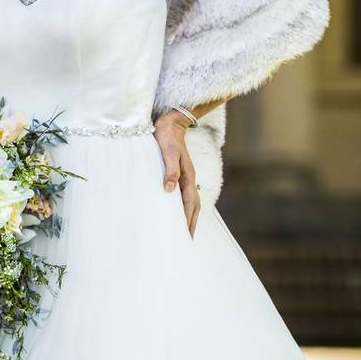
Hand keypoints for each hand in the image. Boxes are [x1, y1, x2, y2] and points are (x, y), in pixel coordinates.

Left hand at [154, 111, 200, 239]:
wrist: (170, 121)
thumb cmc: (166, 137)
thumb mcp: (167, 153)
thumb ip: (169, 171)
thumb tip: (169, 191)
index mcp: (187, 176)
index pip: (189, 204)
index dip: (188, 220)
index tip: (186, 236)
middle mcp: (189, 178)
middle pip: (194, 205)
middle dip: (192, 222)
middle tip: (188, 239)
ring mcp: (185, 175)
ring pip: (190, 200)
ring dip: (189, 215)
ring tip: (185, 228)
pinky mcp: (179, 171)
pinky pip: (184, 193)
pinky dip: (183, 204)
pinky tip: (176, 208)